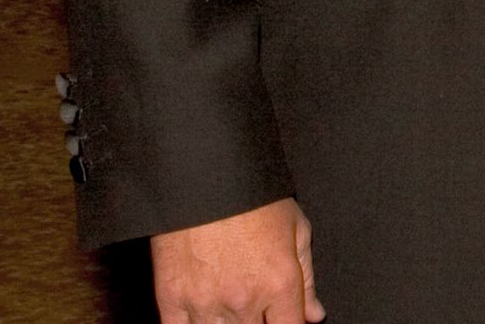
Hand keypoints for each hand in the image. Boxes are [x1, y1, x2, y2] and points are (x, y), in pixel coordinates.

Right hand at [150, 196, 322, 323]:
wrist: (203, 175)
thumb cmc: (253, 196)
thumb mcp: (296, 228)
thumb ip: (307, 278)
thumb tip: (314, 315)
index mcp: (279, 283)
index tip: (280, 317)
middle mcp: (244, 300)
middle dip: (257, 322)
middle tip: (252, 303)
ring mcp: (205, 303)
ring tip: (229, 305)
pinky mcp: (171, 300)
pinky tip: (202, 315)